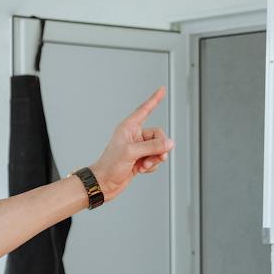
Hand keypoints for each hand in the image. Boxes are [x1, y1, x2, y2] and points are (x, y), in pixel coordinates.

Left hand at [89, 87, 173, 203]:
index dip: (154, 99)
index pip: (144, 110)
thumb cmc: (109, 166)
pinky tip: (141, 170)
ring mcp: (138, 148)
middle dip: (159, 147)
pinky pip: (155, 159)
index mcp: (128, 128)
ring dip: (155, 158)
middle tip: (155, 157)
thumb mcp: (131, 153)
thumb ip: (152, 146)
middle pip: (159, 135)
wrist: (103, 184)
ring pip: (159, 148)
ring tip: (144, 165)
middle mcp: (134, 136)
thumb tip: (170, 143)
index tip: (162, 89)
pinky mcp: (140, 160)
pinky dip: (152, 166)